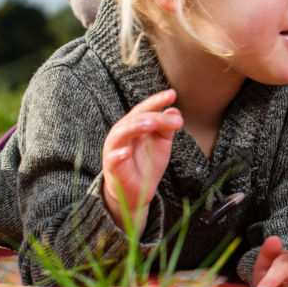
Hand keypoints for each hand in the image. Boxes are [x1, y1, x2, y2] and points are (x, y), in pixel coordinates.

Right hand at [102, 89, 182, 229]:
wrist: (136, 192)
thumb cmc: (147, 163)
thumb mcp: (161, 143)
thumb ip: (166, 128)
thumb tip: (174, 110)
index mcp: (134, 126)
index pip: (144, 109)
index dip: (157, 101)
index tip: (172, 94)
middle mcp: (122, 134)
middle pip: (135, 119)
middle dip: (154, 116)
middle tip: (175, 119)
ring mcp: (115, 150)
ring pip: (120, 134)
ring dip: (135, 127)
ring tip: (152, 123)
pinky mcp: (112, 168)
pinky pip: (112, 159)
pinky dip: (118, 154)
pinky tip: (126, 152)